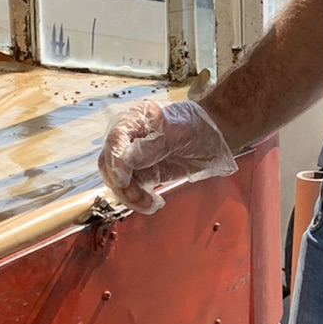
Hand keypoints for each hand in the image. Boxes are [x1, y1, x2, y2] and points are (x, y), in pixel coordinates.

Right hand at [97, 99, 236, 214]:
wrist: (213, 135)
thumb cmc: (196, 124)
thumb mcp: (178, 131)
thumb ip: (152, 146)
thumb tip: (126, 160)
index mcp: (135, 120)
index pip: (115, 140)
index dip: (116, 161)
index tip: (123, 179)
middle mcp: (129, 139)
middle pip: (109, 163)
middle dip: (120, 183)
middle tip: (137, 196)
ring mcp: (135, 158)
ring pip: (118, 181)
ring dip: (129, 196)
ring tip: (150, 203)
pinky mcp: (144, 174)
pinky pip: (132, 190)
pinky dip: (138, 200)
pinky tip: (153, 203)